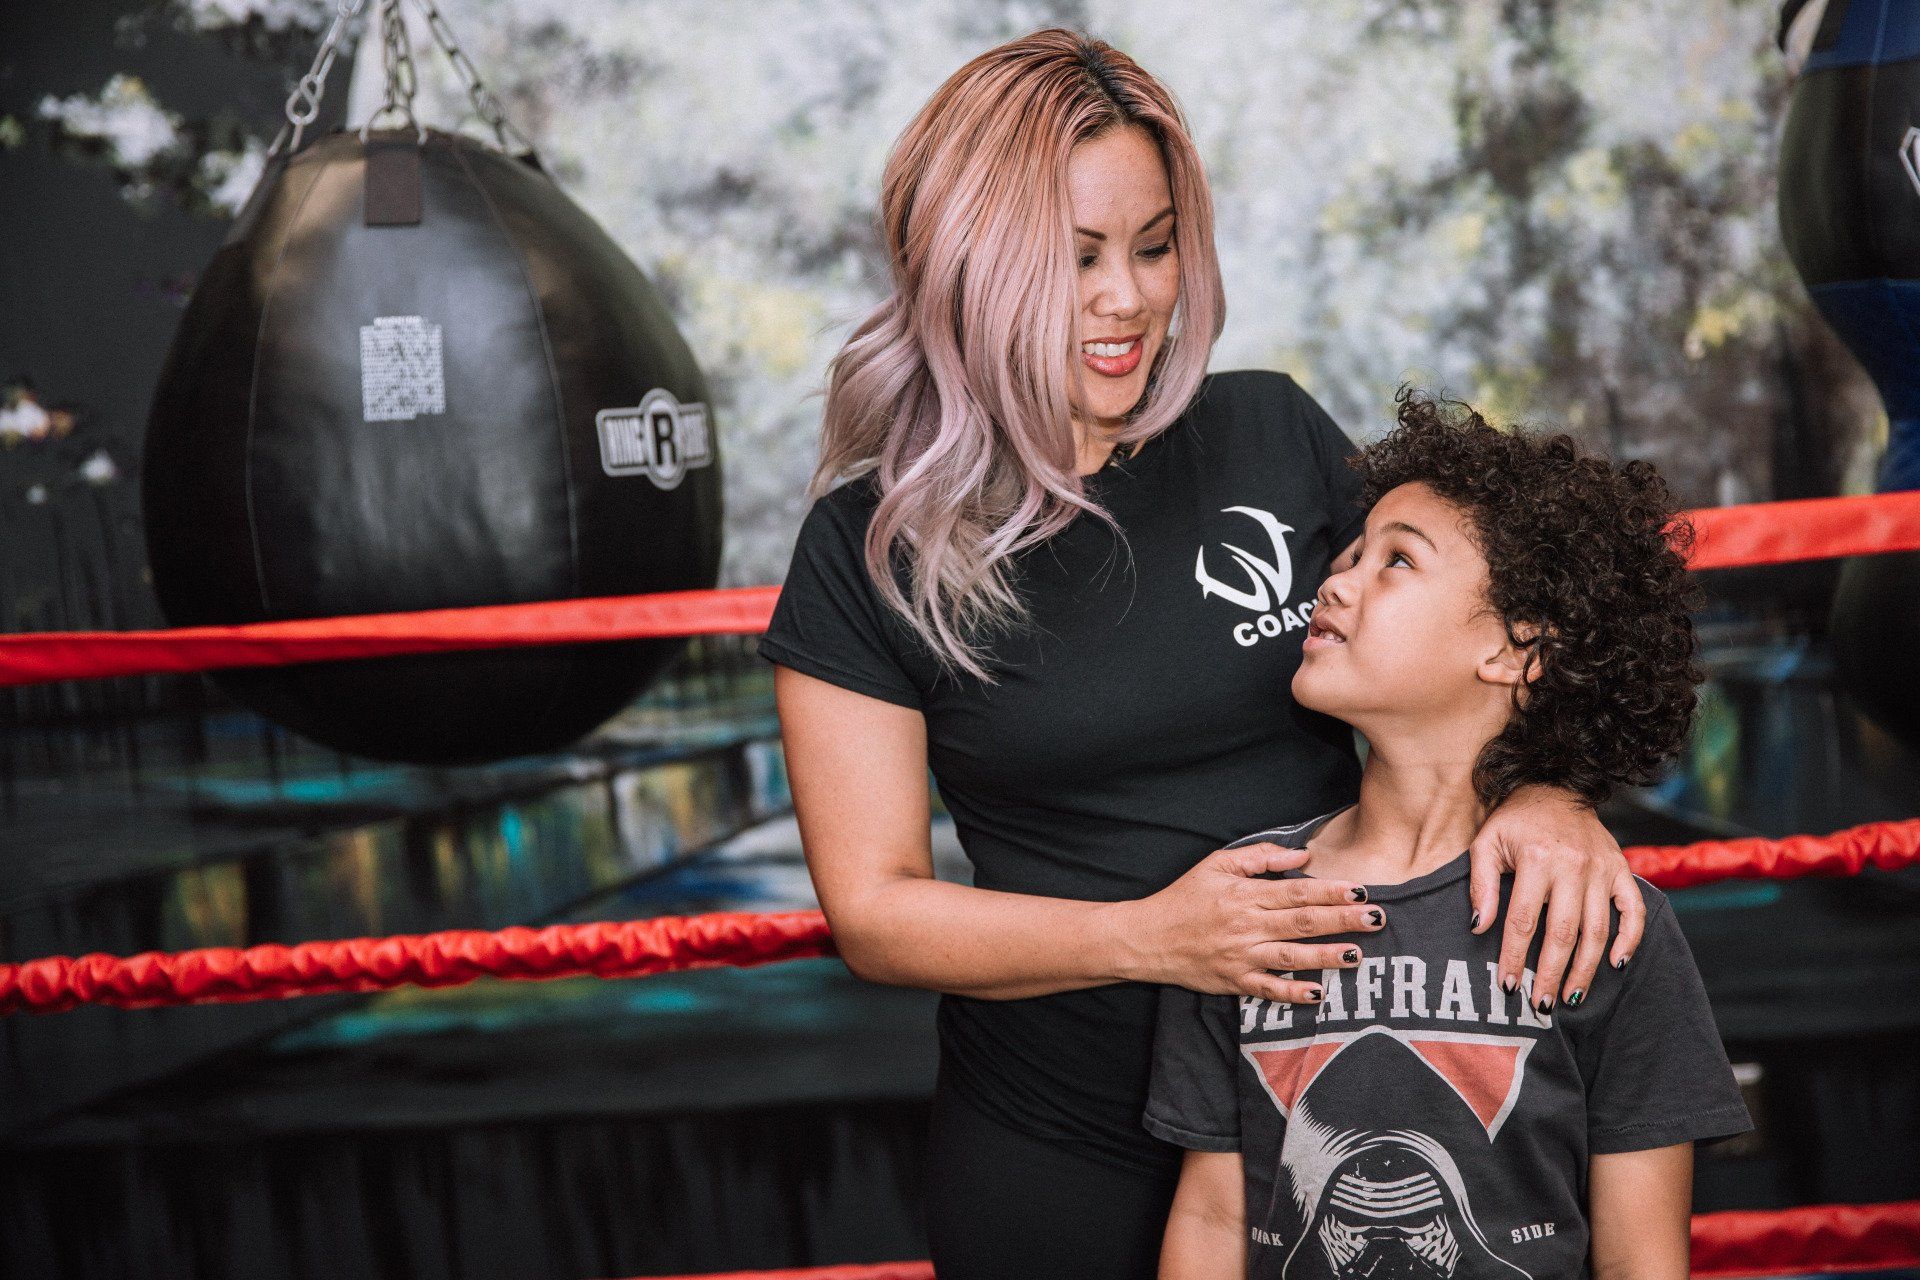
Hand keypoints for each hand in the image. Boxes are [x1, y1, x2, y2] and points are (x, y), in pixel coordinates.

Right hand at [1112, 842, 1384, 1002]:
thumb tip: (1302, 854)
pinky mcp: (1234, 981)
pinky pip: (1268, 989)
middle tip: (1377, 919)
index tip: (1359, 890)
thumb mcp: (1216, 865)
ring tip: (1358, 954)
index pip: (1295, 892)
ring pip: (1292, 957)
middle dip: (1342, 920)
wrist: (1147, 938)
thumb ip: (1260, 857)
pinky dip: (1293, 993)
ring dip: (1327, 956)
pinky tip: (1318, 993)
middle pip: (1302, 923)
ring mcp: (1241, 956)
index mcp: (1244, 895)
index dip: (1329, 891)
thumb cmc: (1184, 898)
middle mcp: (1246, 925)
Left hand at [1468, 785, 1643, 1006]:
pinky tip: (1616, 964)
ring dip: (1585, 969)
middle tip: (1541, 1005)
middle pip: (1564, 933)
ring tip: (1571, 997)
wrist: (1557, 786)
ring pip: (1597, 931)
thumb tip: (1478, 927)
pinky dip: (1630, 939)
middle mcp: (1573, 866)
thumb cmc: (1516, 820)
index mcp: (1537, 858)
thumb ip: (1481, 885)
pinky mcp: (1621, 870)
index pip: (1523, 920)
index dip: (1515, 957)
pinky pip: (1634, 911)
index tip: (1508, 985)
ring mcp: (1602, 870)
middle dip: (1551, 974)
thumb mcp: (1486, 843)